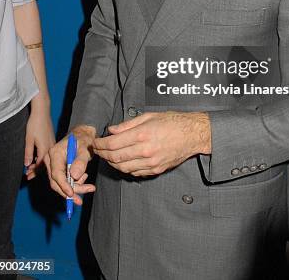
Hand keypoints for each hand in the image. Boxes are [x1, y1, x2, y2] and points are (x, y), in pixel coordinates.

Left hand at [24, 98, 54, 179]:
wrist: (42, 111)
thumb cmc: (35, 124)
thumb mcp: (29, 139)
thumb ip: (28, 153)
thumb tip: (27, 164)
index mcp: (45, 148)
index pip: (41, 165)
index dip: (34, 172)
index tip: (27, 176)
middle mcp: (51, 147)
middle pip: (45, 163)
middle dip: (36, 170)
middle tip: (28, 174)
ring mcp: (53, 143)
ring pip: (47, 158)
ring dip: (39, 164)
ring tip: (31, 167)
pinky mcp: (52, 140)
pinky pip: (48, 152)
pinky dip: (43, 157)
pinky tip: (37, 157)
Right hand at [45, 125, 95, 205]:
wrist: (83, 135)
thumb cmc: (83, 139)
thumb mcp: (85, 148)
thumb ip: (81, 161)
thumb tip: (75, 176)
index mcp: (54, 154)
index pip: (56, 174)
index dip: (63, 186)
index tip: (72, 194)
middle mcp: (50, 160)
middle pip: (56, 182)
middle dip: (70, 191)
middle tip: (81, 200)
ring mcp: (53, 166)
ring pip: (60, 184)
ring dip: (74, 188)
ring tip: (88, 183)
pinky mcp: (58, 170)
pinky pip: (64, 182)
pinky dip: (74, 184)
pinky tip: (83, 177)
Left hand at [93, 111, 210, 176]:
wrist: (192, 134)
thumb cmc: (172, 122)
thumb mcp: (149, 116)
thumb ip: (128, 125)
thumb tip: (112, 131)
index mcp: (142, 134)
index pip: (113, 144)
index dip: (101, 144)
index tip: (96, 142)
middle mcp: (145, 150)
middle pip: (115, 157)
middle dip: (103, 154)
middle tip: (98, 150)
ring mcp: (151, 163)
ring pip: (123, 168)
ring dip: (112, 163)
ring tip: (108, 156)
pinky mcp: (156, 170)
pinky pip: (135, 173)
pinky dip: (125, 168)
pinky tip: (123, 161)